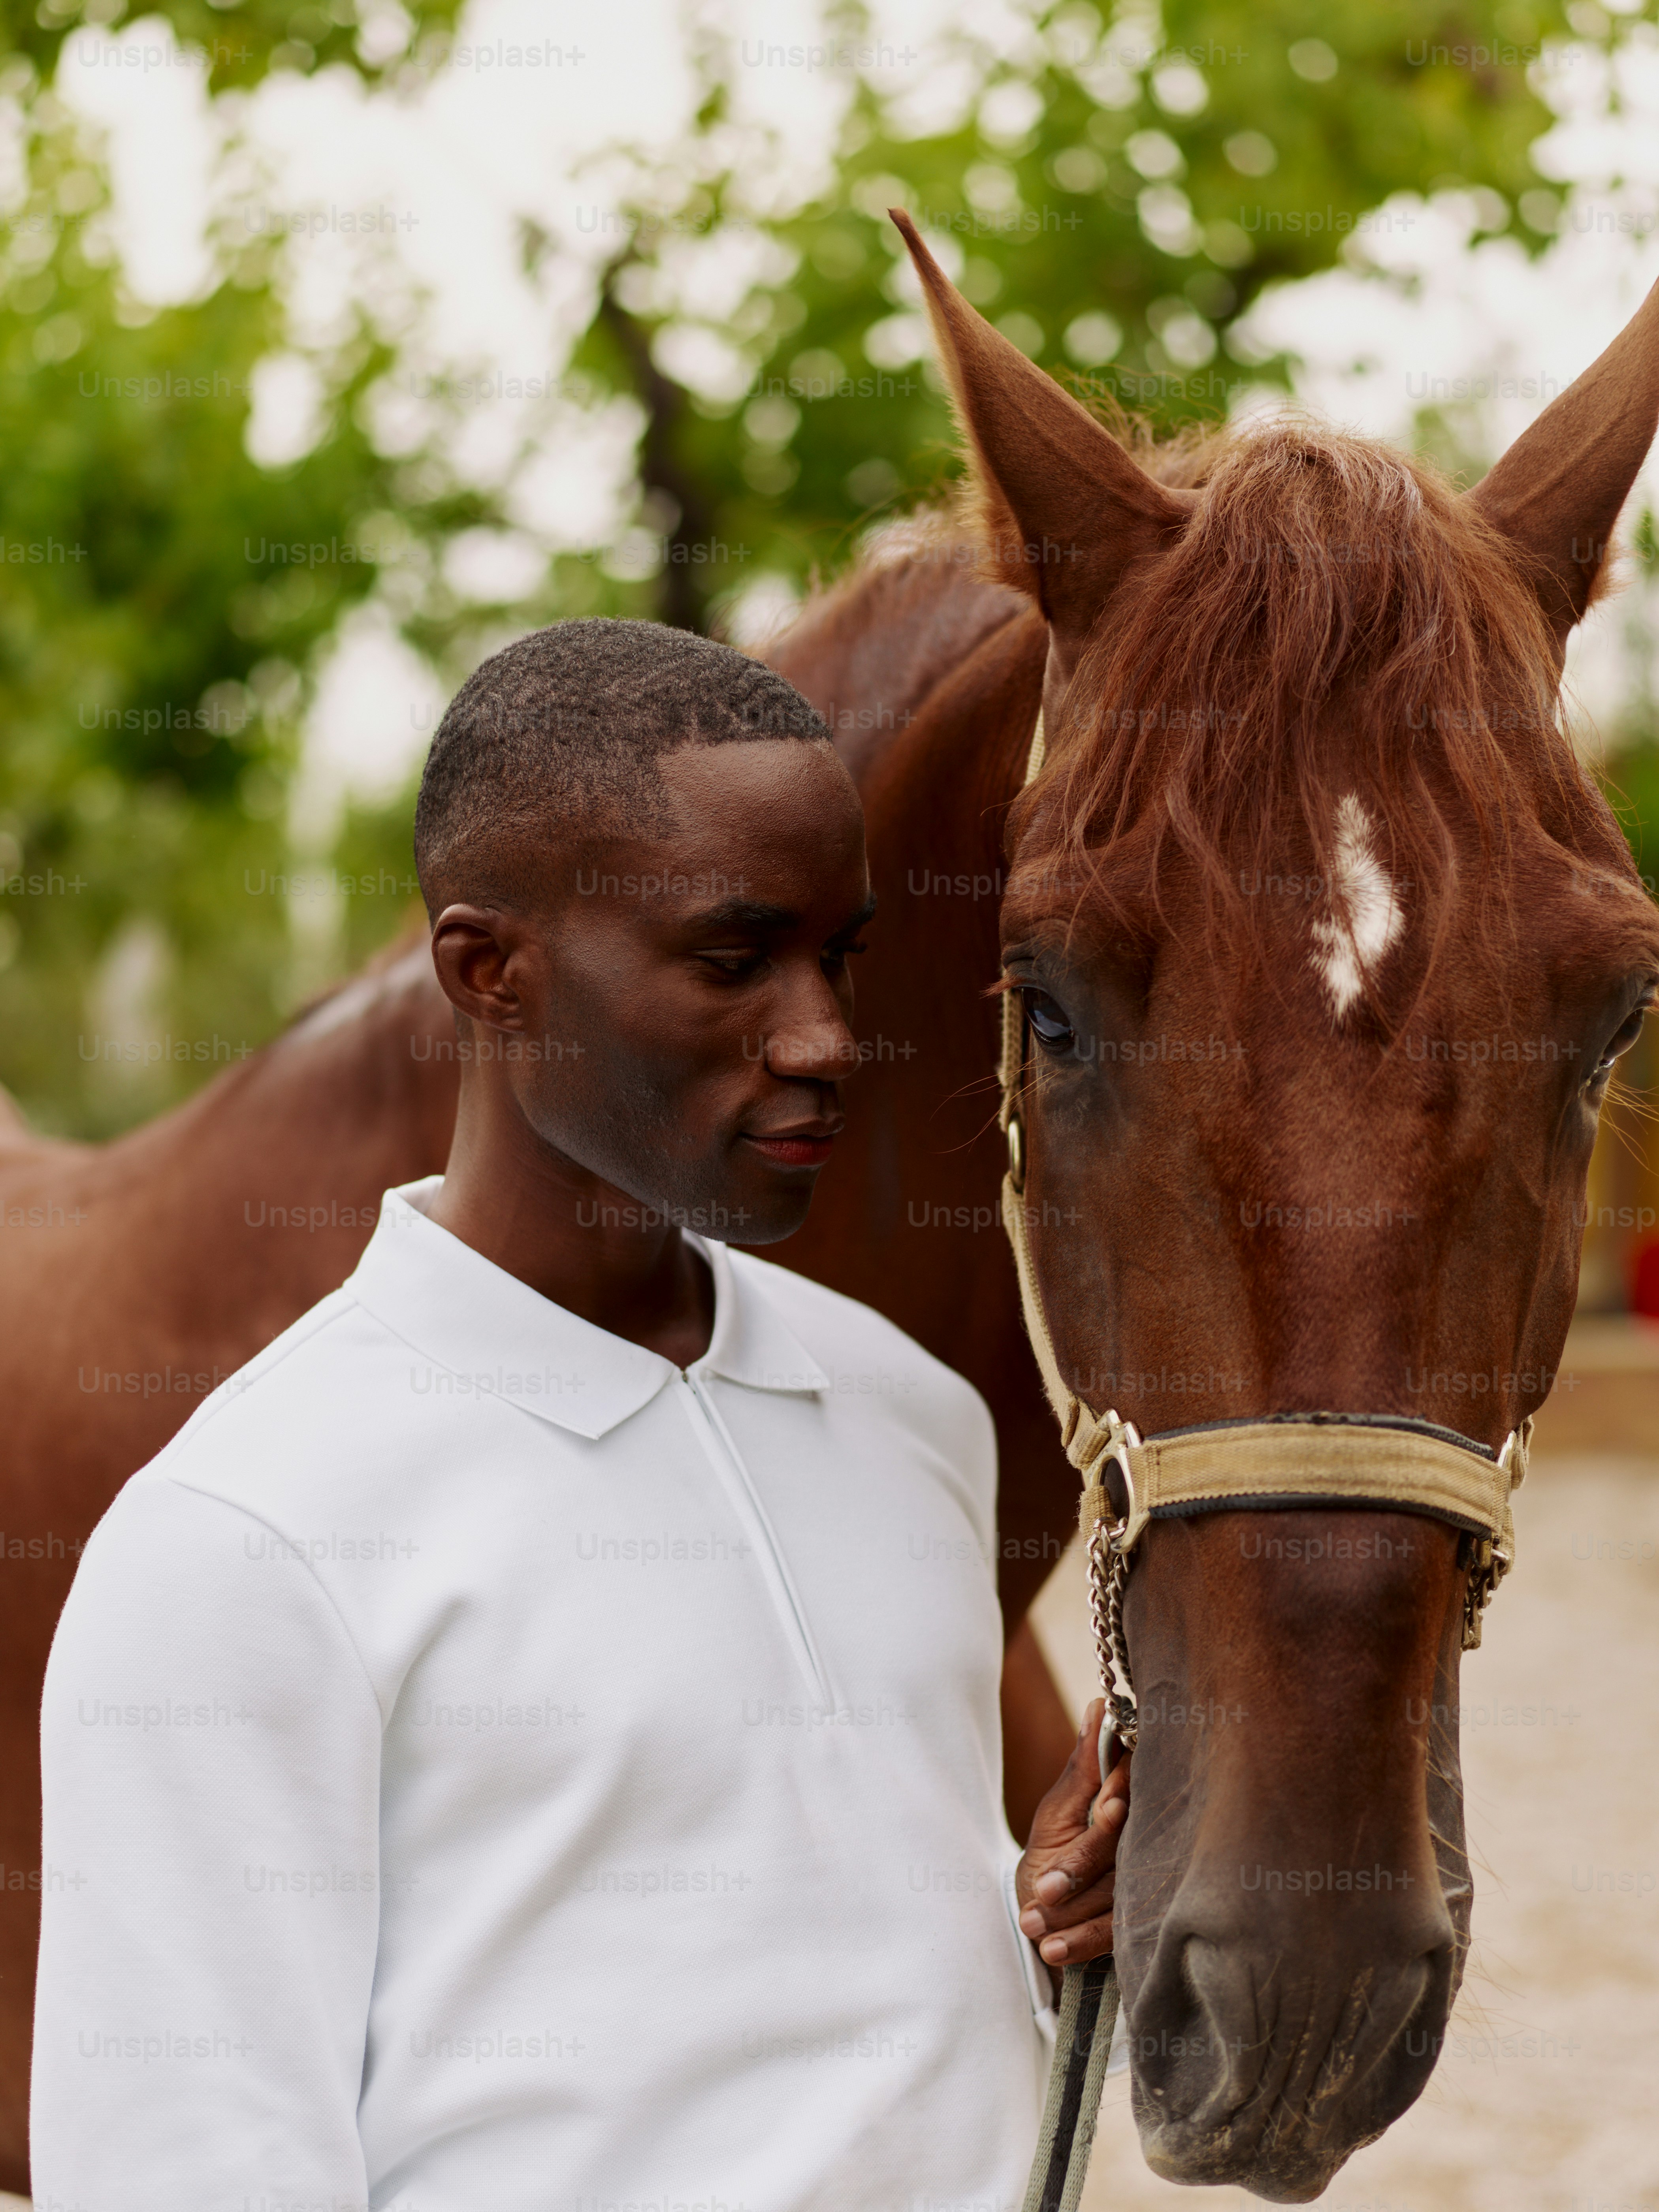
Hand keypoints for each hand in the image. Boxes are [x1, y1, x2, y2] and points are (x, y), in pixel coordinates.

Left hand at [1015, 1697, 1128, 1992]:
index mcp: (1125, 1807)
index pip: (1131, 1800)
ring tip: (1031, 1922)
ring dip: (1071, 1913)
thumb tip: (1099, 1705)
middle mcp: (1141, 1846)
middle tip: (1044, 1888)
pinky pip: (1113, 1936)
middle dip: (1081, 1868)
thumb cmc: (1052, 1851)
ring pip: (1115, 1897)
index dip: (1119, 1805)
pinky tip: (1051, 1950)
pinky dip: (1079, 1945)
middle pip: (1120, 1853)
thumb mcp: (1058, 1810)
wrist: (1045, 1917)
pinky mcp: (1136, 1927)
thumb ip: (1082, 1767)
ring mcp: (1141, 1888)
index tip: (1108, 1807)